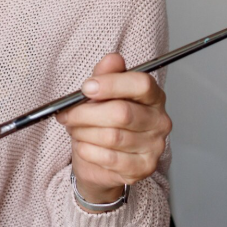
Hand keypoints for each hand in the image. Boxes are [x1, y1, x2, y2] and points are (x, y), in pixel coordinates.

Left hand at [56, 53, 171, 207]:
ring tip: (75, 129)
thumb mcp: (99, 92)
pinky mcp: (143, 168)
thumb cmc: (102, 121)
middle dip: (86, 113)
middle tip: (67, 114)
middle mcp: (159, 121)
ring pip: (111, 136)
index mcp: (152, 96)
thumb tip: (113, 58)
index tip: (86, 88)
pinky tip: (83, 145)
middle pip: (122, 113)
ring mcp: (154, 147)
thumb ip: (106, 73)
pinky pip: (108, 158)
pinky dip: (87, 150)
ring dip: (83, 132)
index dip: (111, 84)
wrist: (99, 159)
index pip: (141, 84)